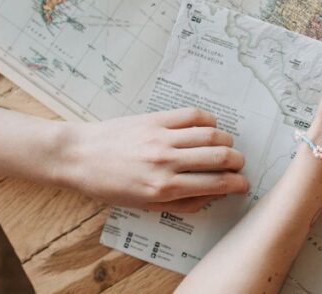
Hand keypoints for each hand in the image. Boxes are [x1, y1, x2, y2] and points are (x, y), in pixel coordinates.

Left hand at [58, 108, 249, 212]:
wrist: (78, 157)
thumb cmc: (108, 185)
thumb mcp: (143, 206)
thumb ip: (180, 203)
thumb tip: (210, 195)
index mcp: (163, 189)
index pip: (215, 184)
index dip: (236, 184)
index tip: (243, 184)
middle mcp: (166, 162)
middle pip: (219, 157)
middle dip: (237, 162)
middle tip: (239, 164)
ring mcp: (162, 138)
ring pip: (211, 134)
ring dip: (227, 140)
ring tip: (228, 145)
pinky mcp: (156, 119)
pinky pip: (193, 115)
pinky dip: (209, 119)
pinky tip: (210, 126)